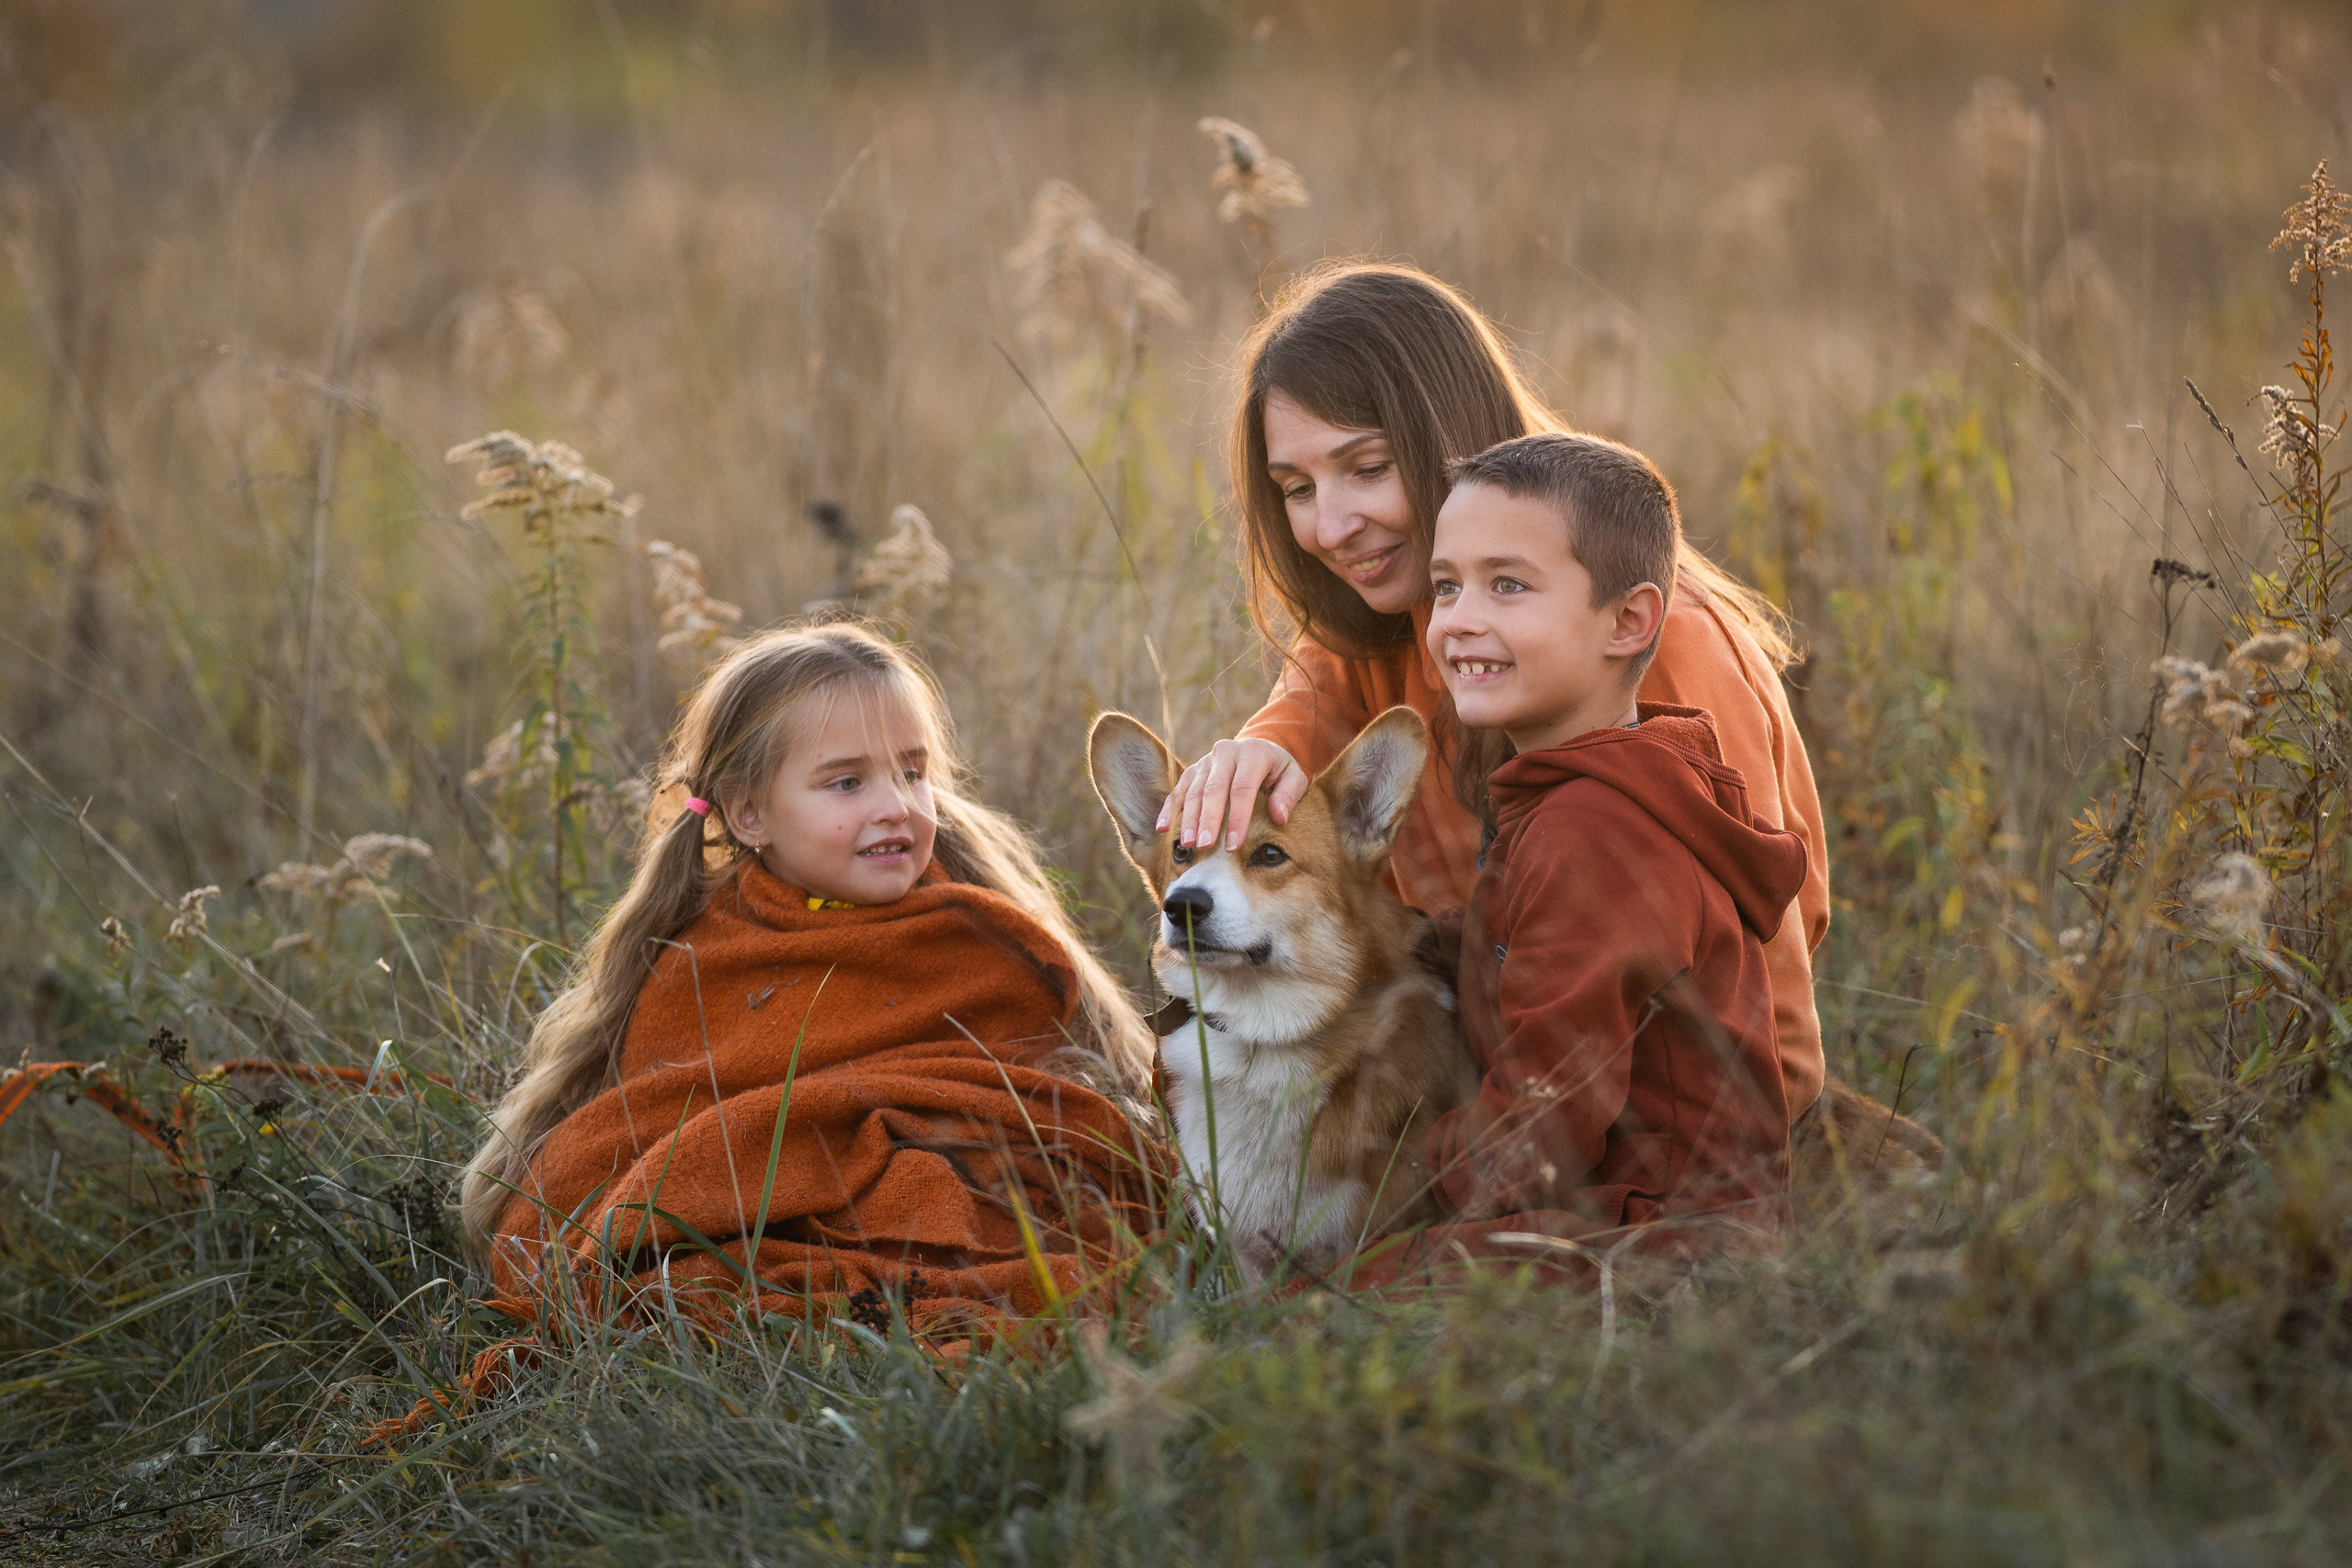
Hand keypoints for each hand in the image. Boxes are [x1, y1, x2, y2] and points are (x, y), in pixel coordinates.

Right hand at [1156, 738, 1309, 851]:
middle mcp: (1226, 752)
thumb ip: (1289, 795)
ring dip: (1189, 819)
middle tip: (1205, 847)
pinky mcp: (1193, 770)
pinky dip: (1170, 809)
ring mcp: (1206, 761)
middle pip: (1214, 789)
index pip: (1242, 788)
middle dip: (1209, 820)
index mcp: (1253, 752)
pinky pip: (1179, 789)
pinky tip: (1164, 829)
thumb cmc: (1279, 771)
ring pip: (1194, 791)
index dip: (1237, 817)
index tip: (1234, 845)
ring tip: (1188, 844)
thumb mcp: (1294, 777)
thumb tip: (1278, 816)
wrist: (1259, 750)